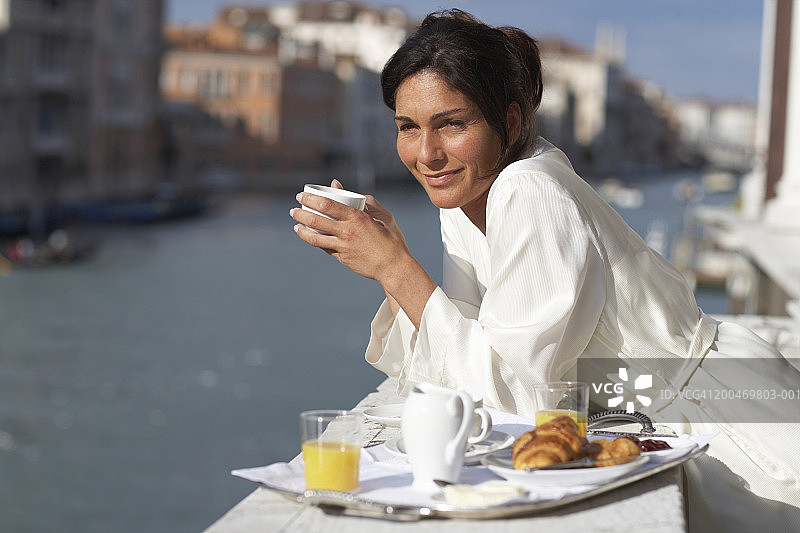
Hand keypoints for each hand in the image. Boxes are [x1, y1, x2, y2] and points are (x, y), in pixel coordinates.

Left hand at [290, 180, 407, 282]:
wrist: (393, 266)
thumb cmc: (391, 239)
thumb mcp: (383, 217)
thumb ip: (367, 202)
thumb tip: (347, 190)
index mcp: (356, 217)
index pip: (327, 205)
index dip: (311, 199)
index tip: (301, 196)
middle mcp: (346, 231)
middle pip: (316, 220)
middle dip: (300, 213)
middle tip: (294, 209)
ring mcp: (343, 246)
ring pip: (314, 238)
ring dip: (302, 230)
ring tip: (296, 225)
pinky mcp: (342, 258)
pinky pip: (324, 248)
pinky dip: (314, 241)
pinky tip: (309, 237)